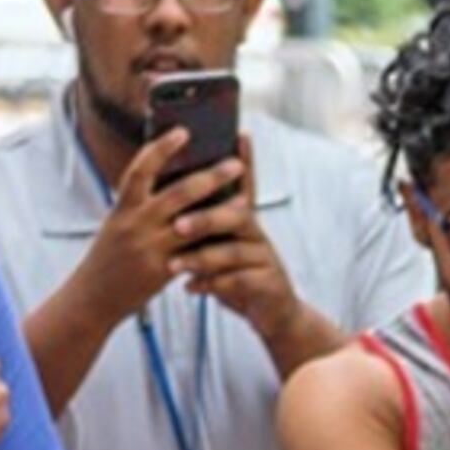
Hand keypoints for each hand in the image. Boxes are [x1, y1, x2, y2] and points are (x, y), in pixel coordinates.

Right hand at [76, 127, 252, 322]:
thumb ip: (139, 205)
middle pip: (178, 194)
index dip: (161, 149)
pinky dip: (213, 243)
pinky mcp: (161, 272)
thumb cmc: (108, 258)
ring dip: (221, 210)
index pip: (140, 170)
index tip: (183, 131)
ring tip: (245, 199)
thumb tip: (167, 178)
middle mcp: (135, 224)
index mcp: (122, 208)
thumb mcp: (117, 224)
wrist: (92, 299)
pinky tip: (232, 236)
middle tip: (235, 164)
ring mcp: (149, 248)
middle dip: (210, 177)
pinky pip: (194, 254)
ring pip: (193, 224)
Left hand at [165, 140, 306, 337]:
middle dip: (205, 218)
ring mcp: (265, 259)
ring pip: (234, 252)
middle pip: (235, 216)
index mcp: (244, 221)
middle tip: (178, 225)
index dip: (245, 161)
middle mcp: (257, 234)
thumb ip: (208, 227)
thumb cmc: (240, 277)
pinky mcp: (268, 284)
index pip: (245, 185)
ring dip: (201, 258)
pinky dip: (211, 286)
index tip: (240, 135)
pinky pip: (238, 282)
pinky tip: (191, 288)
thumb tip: (175, 207)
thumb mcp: (224, 248)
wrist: (274, 314)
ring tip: (175, 265)